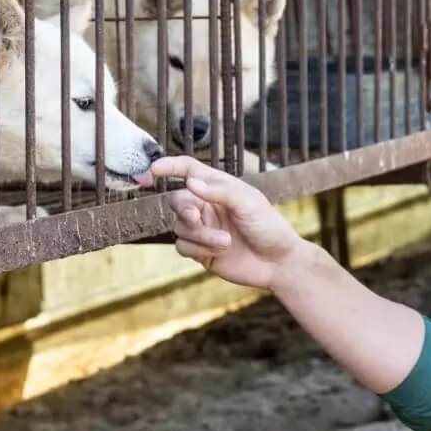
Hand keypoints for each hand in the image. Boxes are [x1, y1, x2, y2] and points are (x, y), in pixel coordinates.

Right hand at [150, 155, 303, 289]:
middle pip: (177, 200)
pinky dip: (197, 248)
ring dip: (199, 234)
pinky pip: (182, 246)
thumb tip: (189, 182)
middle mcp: (208, 206)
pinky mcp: (201, 251)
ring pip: (179, 226)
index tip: (154, 169)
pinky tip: (218, 252)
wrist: (277, 263)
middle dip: (183, 208)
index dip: (170, 166)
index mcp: (219, 188)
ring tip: (225, 242)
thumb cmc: (268, 227)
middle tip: (195, 216)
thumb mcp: (248, 203)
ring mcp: (203, 229)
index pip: (189, 170)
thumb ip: (218, 191)